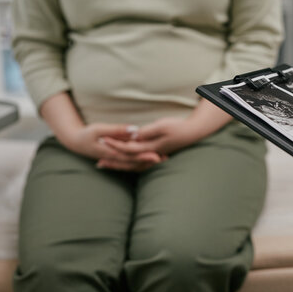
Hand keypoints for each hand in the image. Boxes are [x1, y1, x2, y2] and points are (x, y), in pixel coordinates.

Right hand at [38, 93, 161, 171]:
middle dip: (149, 161)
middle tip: (164, 158)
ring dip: (147, 163)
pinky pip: (131, 163)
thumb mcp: (99, 129)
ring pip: (134, 165)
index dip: (144, 156)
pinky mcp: (117, 157)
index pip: (131, 157)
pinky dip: (141, 162)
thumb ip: (116, 130)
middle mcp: (115, 159)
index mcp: (111, 153)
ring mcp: (116, 160)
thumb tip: (133, 129)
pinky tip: (152, 160)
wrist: (75, 142)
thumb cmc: (86, 134)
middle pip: (135, 162)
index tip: (156, 155)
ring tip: (162, 159)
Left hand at [100, 98, 232, 159]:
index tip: (103, 140)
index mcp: (151, 147)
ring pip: (133, 164)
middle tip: (98, 161)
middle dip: (114, 160)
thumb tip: (132, 136)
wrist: (194, 132)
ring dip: (119, 165)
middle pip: (129, 160)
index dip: (115, 145)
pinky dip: (129, 162)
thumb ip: (146, 132)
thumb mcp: (162, 126)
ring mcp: (154, 155)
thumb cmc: (179, 127)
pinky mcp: (156, 153)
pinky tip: (123, 162)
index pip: (129, 149)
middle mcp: (152, 154)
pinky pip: (139, 161)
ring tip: (106, 165)